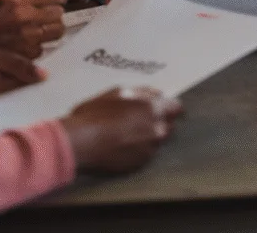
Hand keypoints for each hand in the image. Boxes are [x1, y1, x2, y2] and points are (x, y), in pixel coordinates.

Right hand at [0, 0, 67, 57]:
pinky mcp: (28, 53)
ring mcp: (28, 37)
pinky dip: (39, 44)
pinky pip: (45, 46)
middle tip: (45, 14)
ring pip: (57, 30)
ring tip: (40, 27)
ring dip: (51, 28)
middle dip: (54, 12)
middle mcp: (26, 17)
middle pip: (59, 12)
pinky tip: (28, 41)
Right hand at [63, 87, 182, 173]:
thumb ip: (143, 92)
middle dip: (159, 121)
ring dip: (149, 136)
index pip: (177, 108)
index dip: (170, 107)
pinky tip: (123, 145)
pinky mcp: (139, 165)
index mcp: (154, 109)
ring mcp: (149, 150)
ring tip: (128, 133)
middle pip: (169, 125)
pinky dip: (139, 149)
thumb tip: (158, 95)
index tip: (165, 108)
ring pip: (157, 141)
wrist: (80, 143)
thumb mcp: (118, 92)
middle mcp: (157, 130)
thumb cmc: (95, 114)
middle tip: (140, 119)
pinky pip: (146, 154)